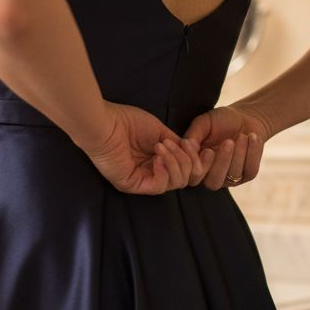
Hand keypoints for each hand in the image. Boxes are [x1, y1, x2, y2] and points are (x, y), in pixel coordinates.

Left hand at [80, 101, 215, 194]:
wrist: (105, 123)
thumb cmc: (126, 122)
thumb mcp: (160, 132)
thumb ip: (177, 145)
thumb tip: (193, 153)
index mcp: (156, 161)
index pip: (185, 171)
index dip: (197, 162)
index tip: (203, 149)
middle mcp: (149, 173)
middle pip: (184, 179)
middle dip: (187, 160)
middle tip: (177, 144)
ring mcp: (141, 181)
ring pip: (175, 183)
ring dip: (175, 162)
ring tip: (162, 146)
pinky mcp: (133, 185)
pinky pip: (159, 187)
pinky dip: (164, 171)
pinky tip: (157, 157)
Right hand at [182, 104, 272, 189]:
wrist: (246, 117)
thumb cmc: (221, 120)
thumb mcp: (204, 122)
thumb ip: (194, 134)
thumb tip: (186, 145)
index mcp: (197, 164)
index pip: (193, 176)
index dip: (200, 166)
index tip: (207, 149)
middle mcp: (211, 175)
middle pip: (213, 182)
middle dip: (222, 162)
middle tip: (228, 141)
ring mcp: (230, 177)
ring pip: (233, 175)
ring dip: (240, 153)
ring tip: (242, 135)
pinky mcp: (248, 174)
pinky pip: (250, 170)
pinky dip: (253, 152)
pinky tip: (252, 137)